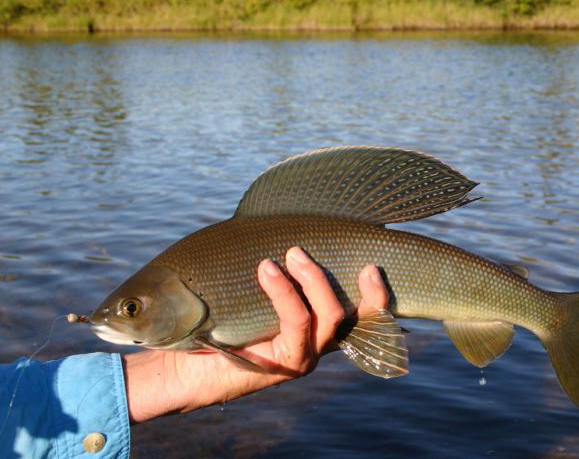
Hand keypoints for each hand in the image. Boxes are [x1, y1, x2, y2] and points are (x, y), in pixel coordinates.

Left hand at [122, 247, 388, 422]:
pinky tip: (267, 270)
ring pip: (328, 317)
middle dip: (336, 278)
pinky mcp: (284, 365)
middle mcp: (315, 347)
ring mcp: (303, 358)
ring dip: (312, 279)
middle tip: (306, 249)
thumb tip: (274, 230)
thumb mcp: (249, 296)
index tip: (372, 266)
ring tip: (290, 254)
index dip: (376, 297)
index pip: (359, 318)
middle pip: (352, 316)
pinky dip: (284, 292)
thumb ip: (271, 275)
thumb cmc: (213, 326)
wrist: (182, 369)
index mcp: (313, 331)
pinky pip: (296, 323)